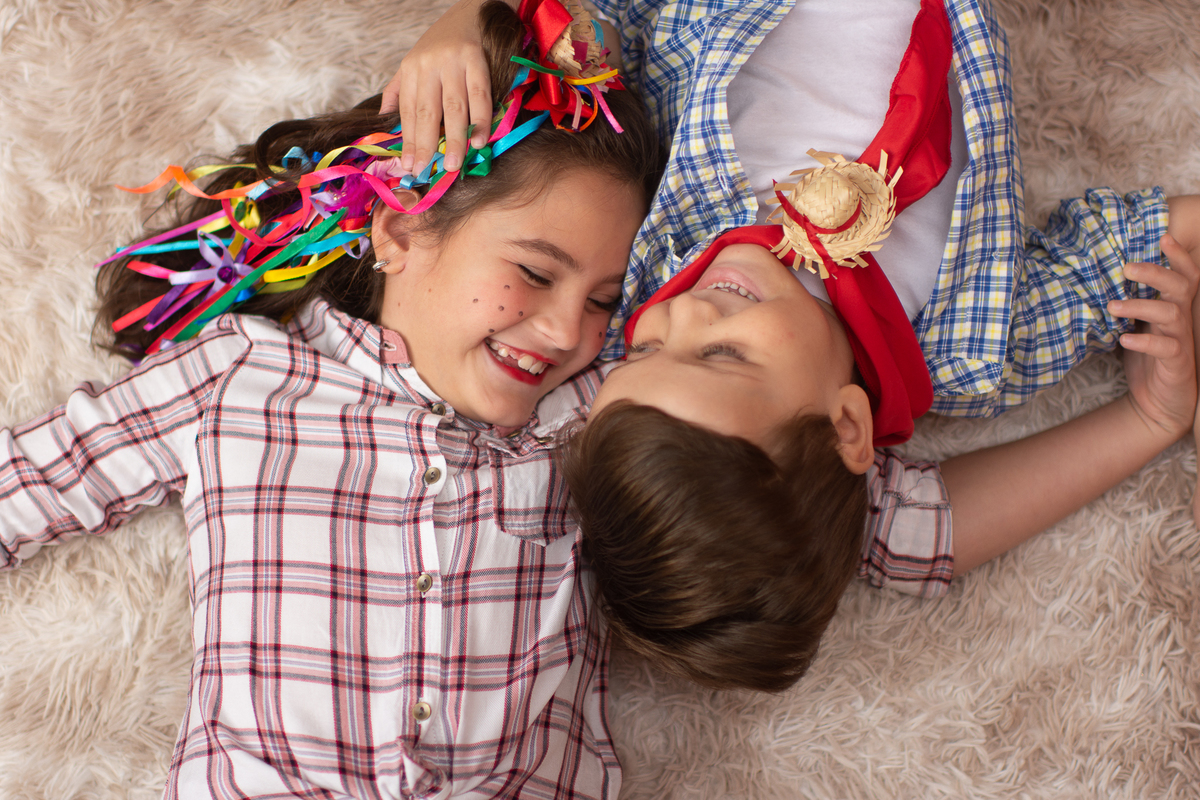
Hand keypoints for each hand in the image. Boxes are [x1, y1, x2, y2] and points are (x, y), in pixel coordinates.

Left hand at [380, 0, 497, 175]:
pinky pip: (479, 95)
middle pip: (427, 112)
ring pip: (453, 107)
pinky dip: (480, 119)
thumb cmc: (441, 44)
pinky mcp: (476, 60)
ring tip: (453, 164)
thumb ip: (398, 90)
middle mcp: (429, 66)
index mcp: (412, 69)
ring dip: (454, 139)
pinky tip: (479, 140)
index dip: (408, 140)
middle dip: (425, 145)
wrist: (470, 11)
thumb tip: (383, 116)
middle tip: (424, 170)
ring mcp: (454, 63)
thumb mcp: (413, 62)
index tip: (408, 166)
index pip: (408, 111)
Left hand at [1109, 235, 1198, 443]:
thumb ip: (1125, 301)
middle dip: (1155, 273)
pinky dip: (1144, 342)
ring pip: (1171, 314)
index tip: (1163, 235)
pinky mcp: (1176, 362)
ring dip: (1141, 306)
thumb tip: (1091, 278)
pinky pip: (1166, 348)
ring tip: (1112, 306)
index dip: (1178, 255)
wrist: (1157, 401)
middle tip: (1126, 268)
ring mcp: (1180, 340)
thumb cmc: (1145, 355)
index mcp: (1173, 305)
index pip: (1184, 274)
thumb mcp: (1135, 324)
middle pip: (1180, 286)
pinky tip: (1124, 340)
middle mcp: (1181, 318)